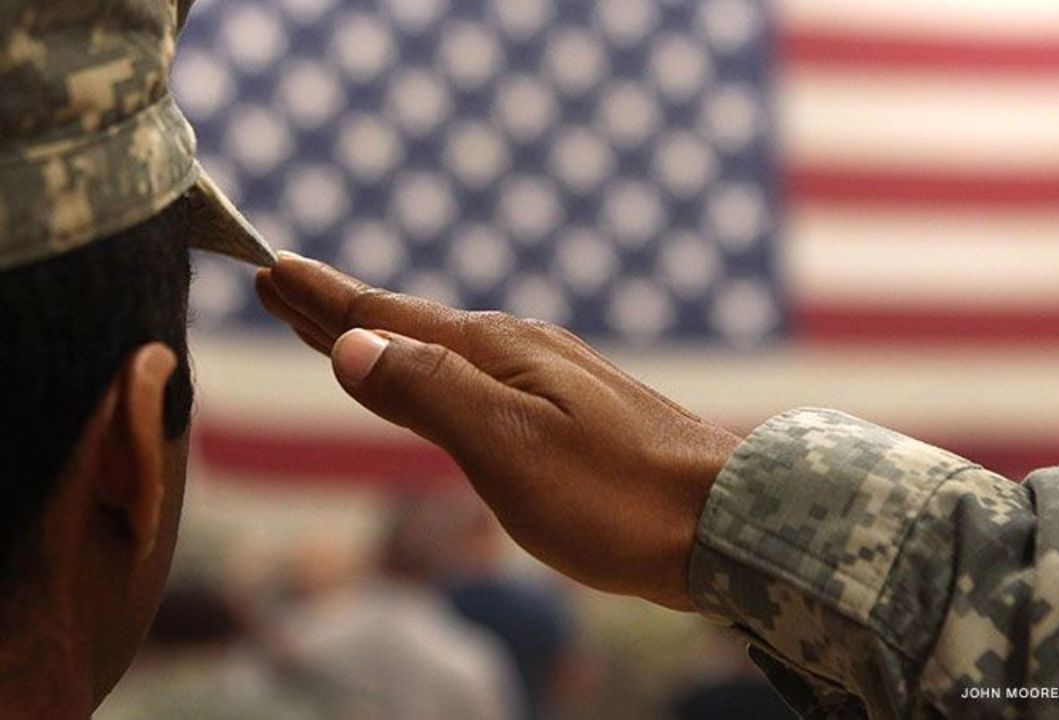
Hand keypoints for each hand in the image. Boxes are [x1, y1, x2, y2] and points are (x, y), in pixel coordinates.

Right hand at [256, 254, 741, 610]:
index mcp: (495, 353)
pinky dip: (431, 370)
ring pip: (441, 350)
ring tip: (341, 327)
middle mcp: (517, 352)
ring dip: (383, 336)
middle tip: (282, 283)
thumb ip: (430, 393)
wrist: (720, 522)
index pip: (387, 317)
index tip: (272, 269)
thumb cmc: (615, 495)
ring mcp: (546, 379)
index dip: (324, 300)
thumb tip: (354, 343)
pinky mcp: (568, 411)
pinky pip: (474, 378)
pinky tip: (438, 379)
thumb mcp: (508, 446)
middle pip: (408, 324)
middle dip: (340, 309)